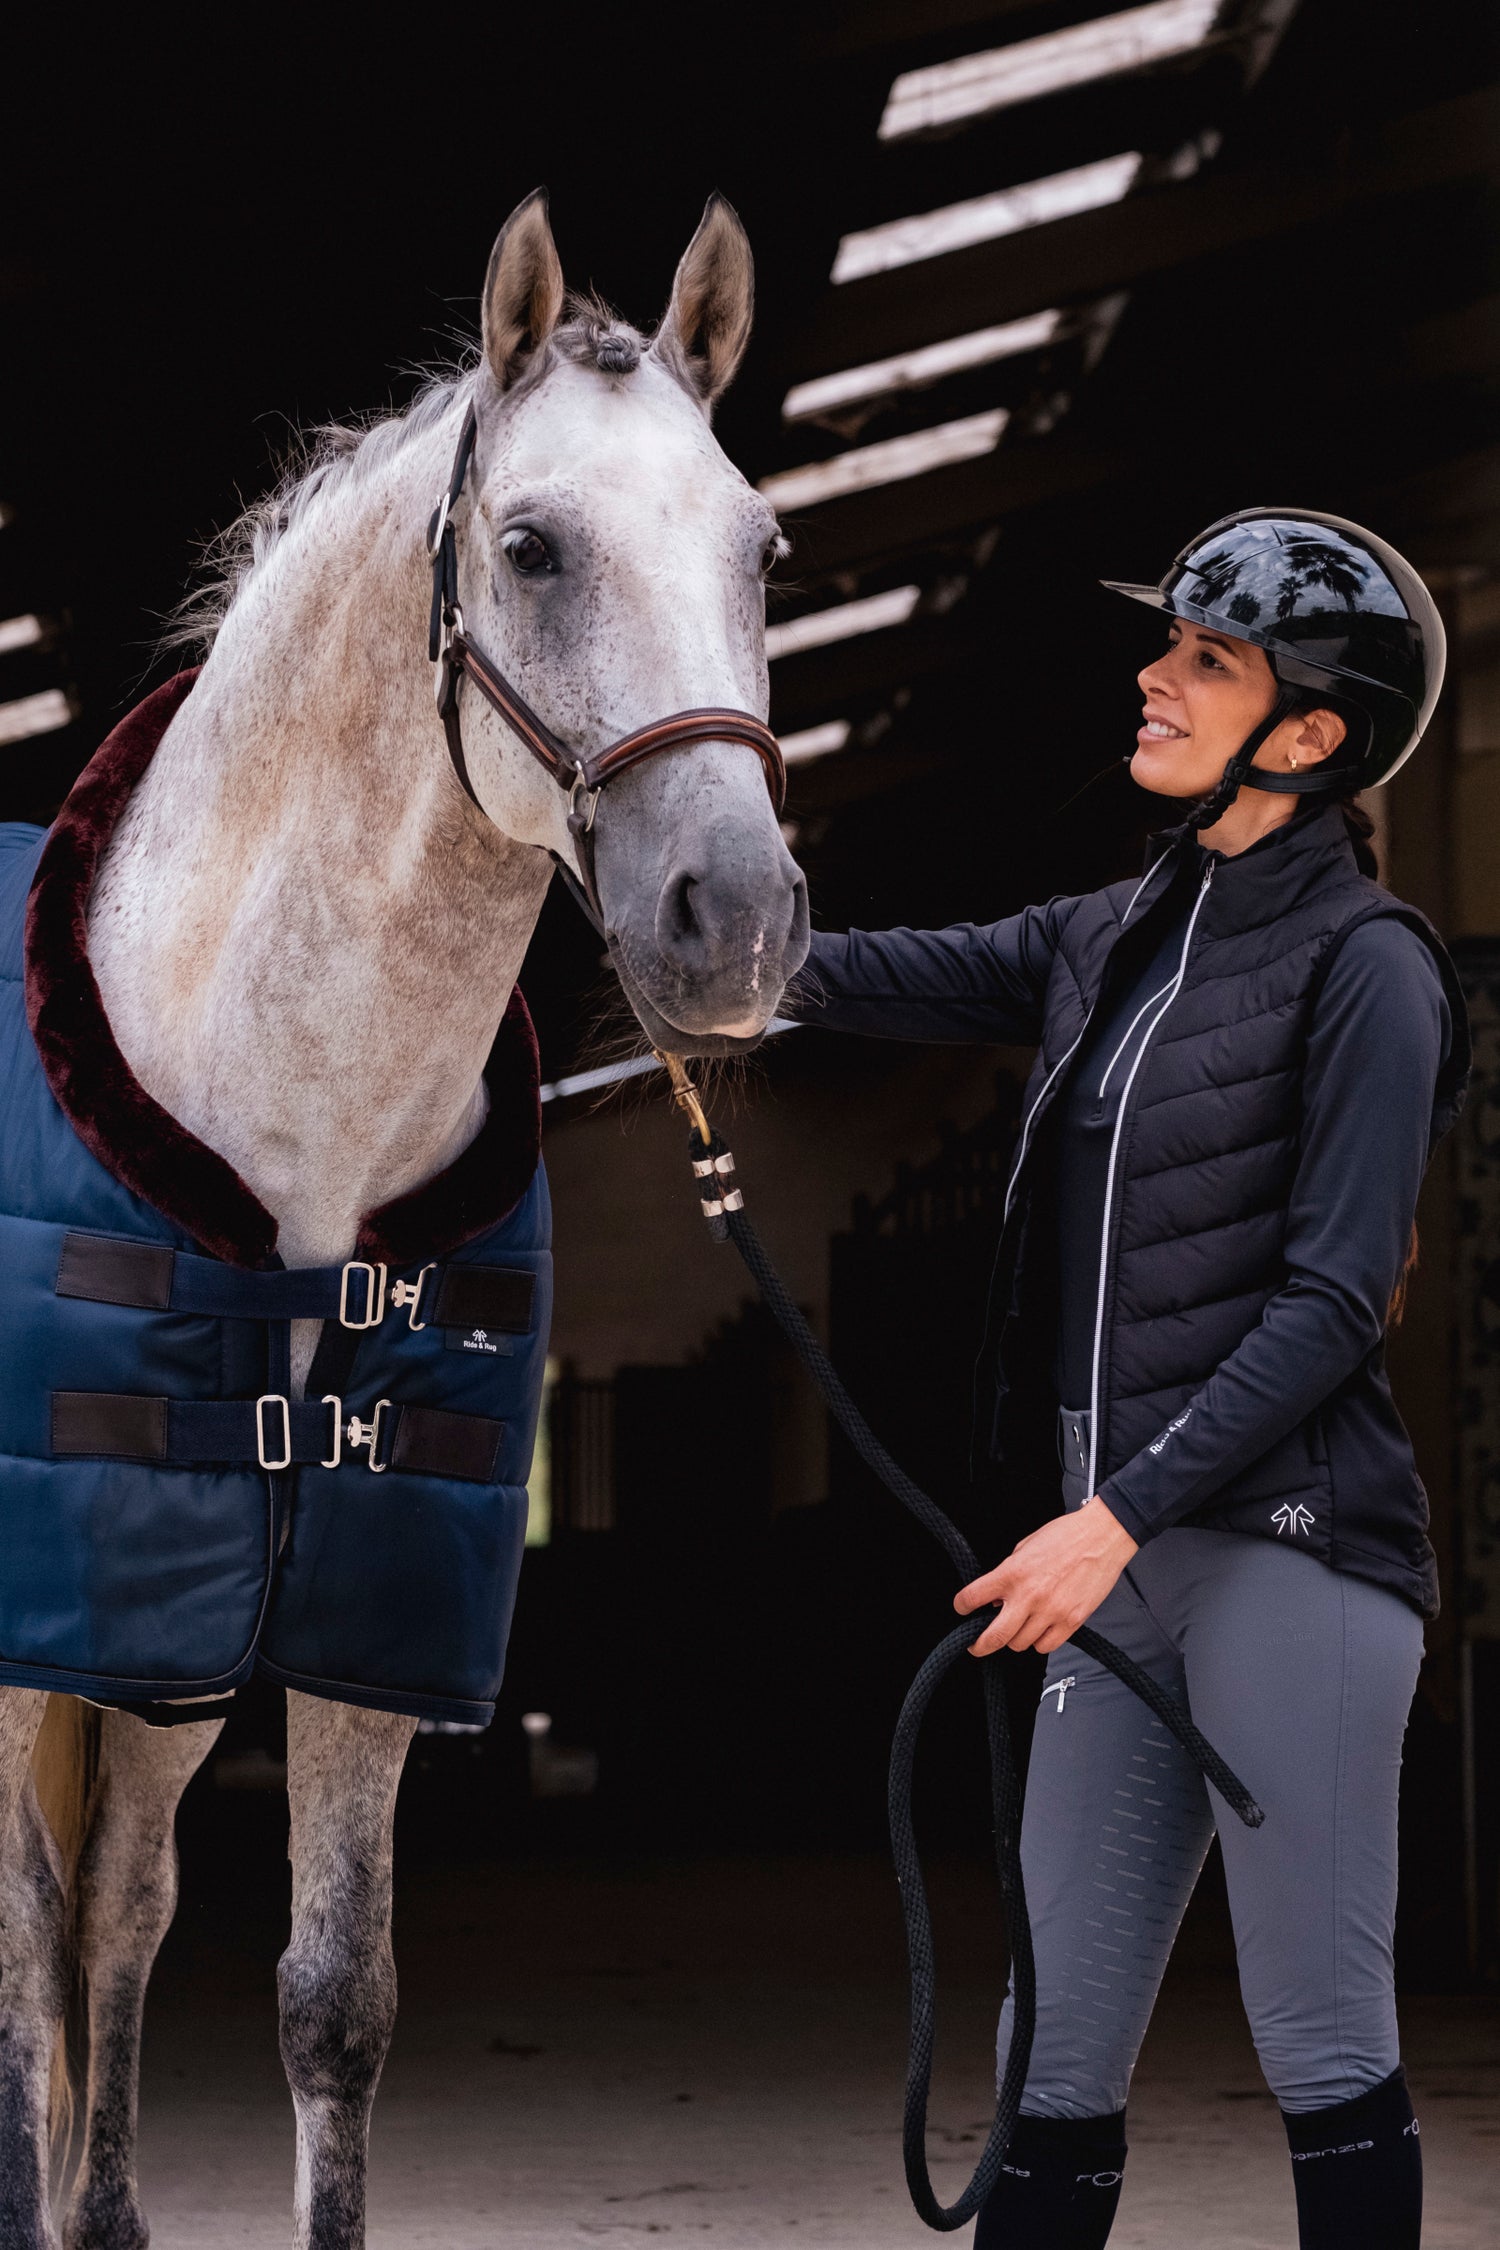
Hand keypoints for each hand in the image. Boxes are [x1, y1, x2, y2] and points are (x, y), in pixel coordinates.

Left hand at [955, 1500, 1137, 1657]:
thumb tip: (997, 1597)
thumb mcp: (1025, 1546)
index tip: (962, 1610)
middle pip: (994, 1637)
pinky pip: (1046, 1646)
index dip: (962, 1606)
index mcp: (1013, 1572)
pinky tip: (1041, 1629)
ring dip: (1016, 1638)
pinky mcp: (1072, 1622)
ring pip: (1021, 1644)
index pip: (973, 1597)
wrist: (1102, 1537)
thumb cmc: (1066, 1536)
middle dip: (980, 1645)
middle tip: (977, 1645)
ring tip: (1021, 1626)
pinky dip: (1040, 1642)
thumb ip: (1008, 1572)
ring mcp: (1051, 1611)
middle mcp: (1029, 1595)